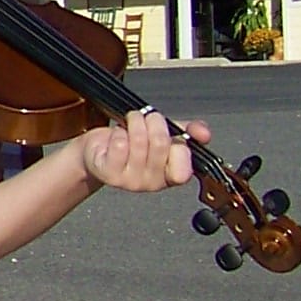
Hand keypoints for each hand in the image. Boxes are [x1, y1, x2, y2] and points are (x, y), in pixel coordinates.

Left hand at [74, 110, 206, 195]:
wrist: (97, 153)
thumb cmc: (131, 145)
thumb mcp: (164, 137)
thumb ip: (187, 132)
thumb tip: (204, 133)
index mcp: (170, 175)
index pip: (184, 169)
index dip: (179, 145)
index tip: (172, 134)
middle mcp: (152, 182)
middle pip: (160, 144)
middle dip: (153, 121)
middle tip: (147, 118)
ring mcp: (130, 181)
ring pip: (139, 140)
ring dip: (135, 122)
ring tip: (131, 121)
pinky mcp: (109, 173)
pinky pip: (120, 144)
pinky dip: (118, 132)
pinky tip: (117, 135)